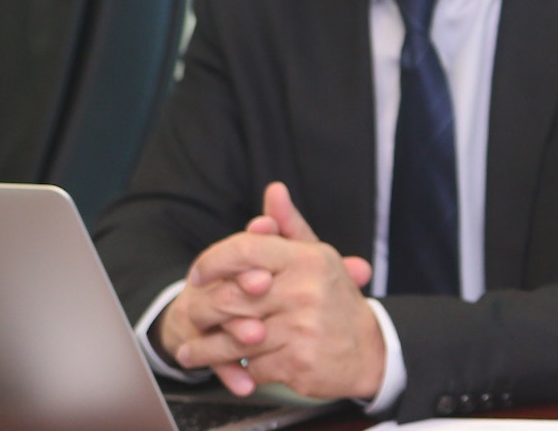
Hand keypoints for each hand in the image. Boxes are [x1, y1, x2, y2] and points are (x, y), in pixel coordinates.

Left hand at [158, 184, 381, 400]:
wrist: (369, 351)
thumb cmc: (335, 299)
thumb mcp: (317, 257)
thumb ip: (289, 226)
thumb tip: (273, 190)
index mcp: (307, 259)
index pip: (246, 249)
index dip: (214, 261)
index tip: (197, 276)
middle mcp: (305, 291)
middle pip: (234, 297)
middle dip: (203, 310)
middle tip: (188, 316)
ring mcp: (301, 328)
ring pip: (237, 338)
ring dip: (208, 349)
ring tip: (190, 352)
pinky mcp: (298, 363)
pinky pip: (253, 366)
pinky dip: (243, 368)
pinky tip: (236, 369)